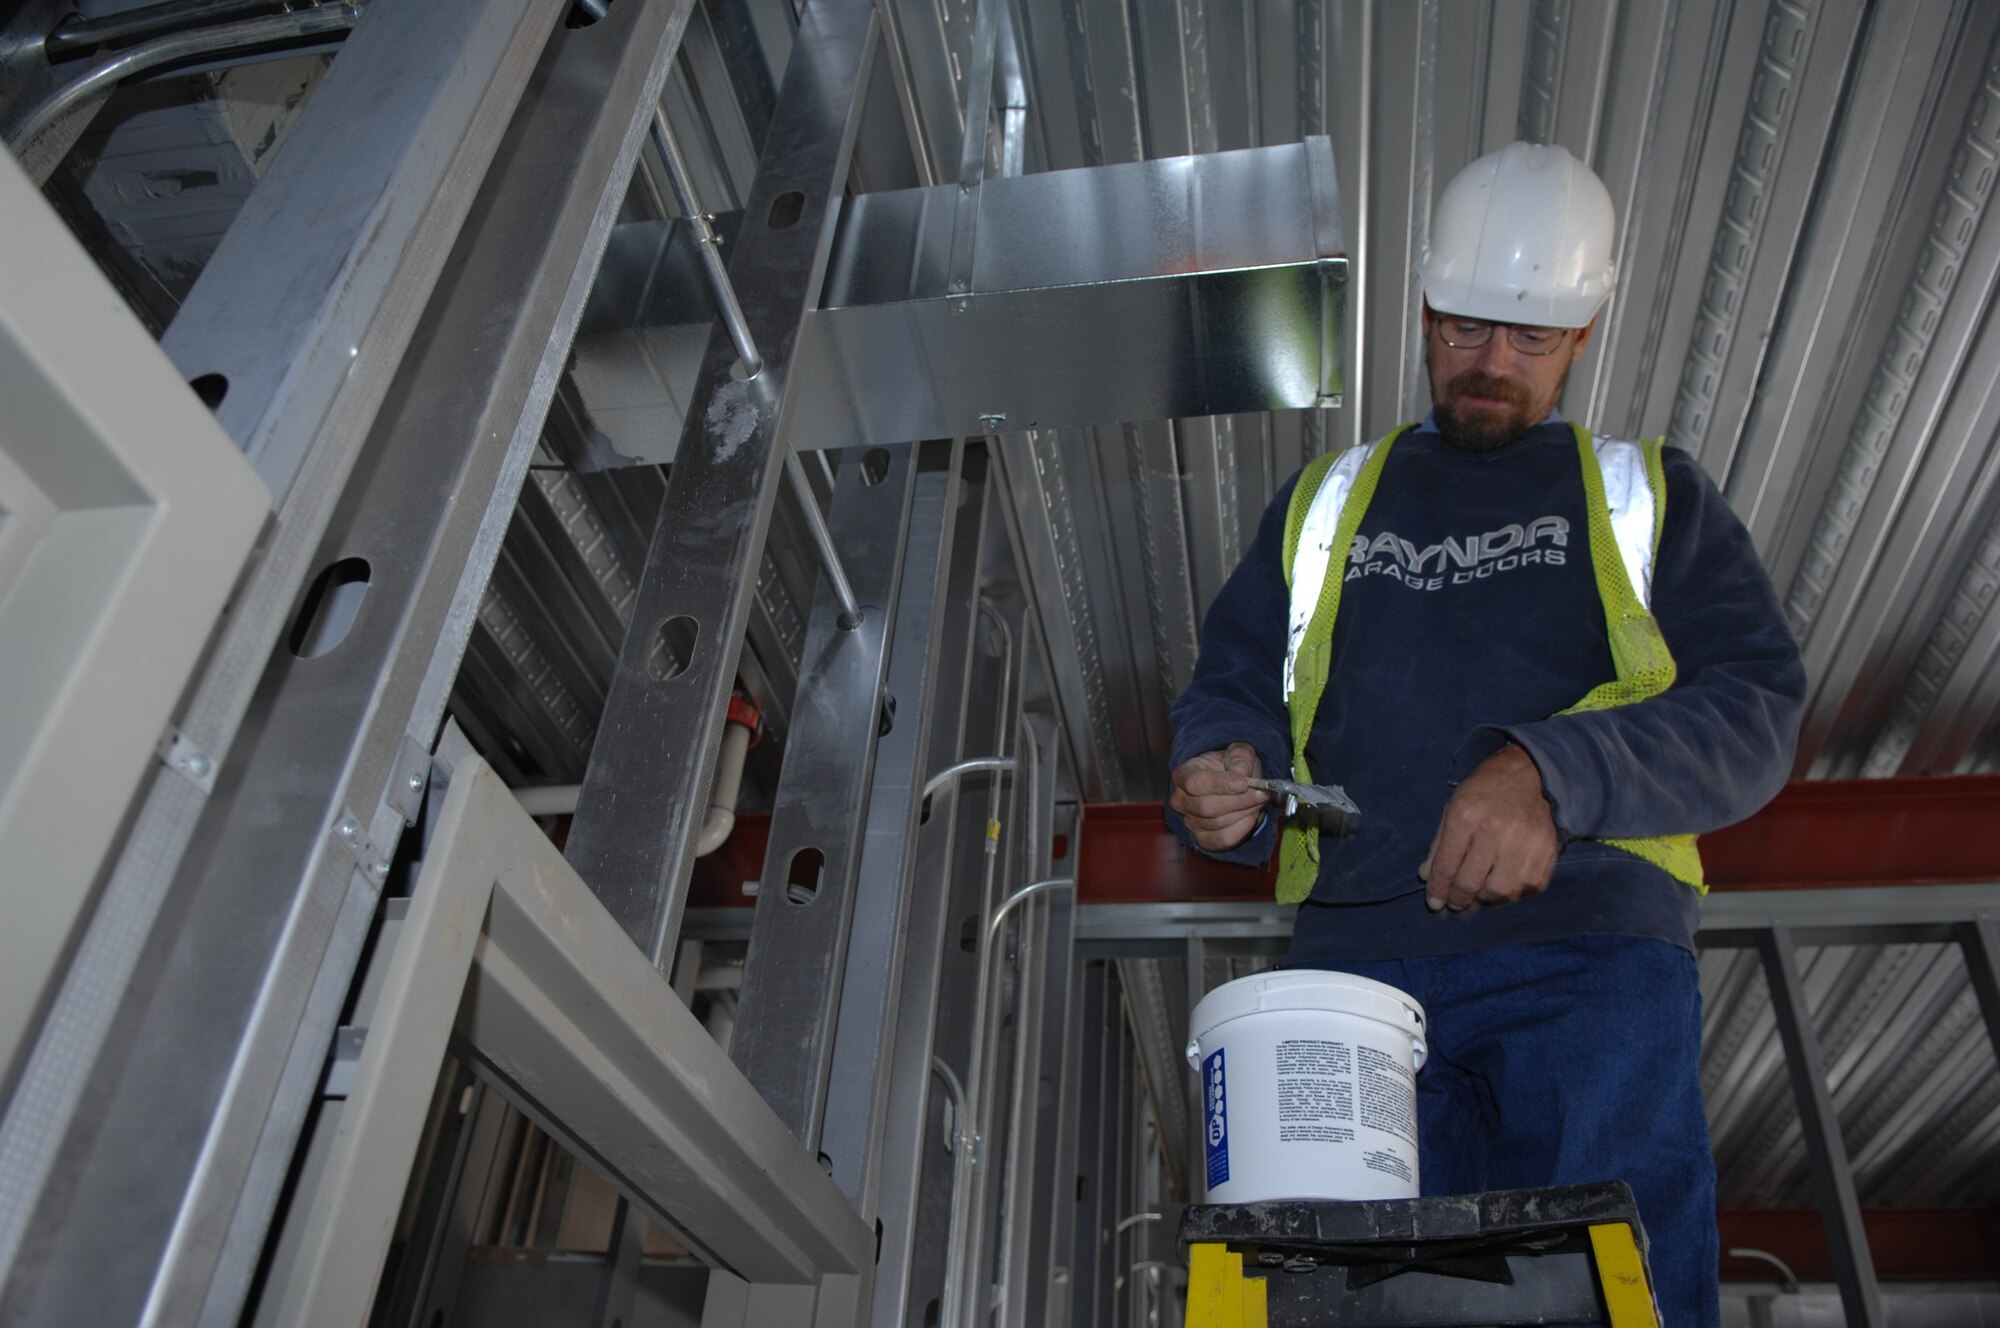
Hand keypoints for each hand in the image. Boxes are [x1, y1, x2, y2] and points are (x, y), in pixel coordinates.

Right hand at [1169, 743, 1266, 851]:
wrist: (1235, 786)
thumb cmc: (1232, 767)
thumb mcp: (1239, 752)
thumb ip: (1240, 756)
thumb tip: (1241, 770)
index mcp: (1183, 775)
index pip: (1195, 782)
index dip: (1219, 784)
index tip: (1244, 783)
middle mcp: (1180, 801)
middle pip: (1207, 807)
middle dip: (1239, 800)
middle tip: (1261, 793)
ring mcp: (1190, 822)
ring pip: (1217, 823)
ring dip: (1244, 812)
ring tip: (1259, 801)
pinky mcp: (1203, 839)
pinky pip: (1223, 840)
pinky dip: (1241, 830)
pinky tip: (1251, 817)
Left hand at [1419, 745, 1558, 912]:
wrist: (1532, 772)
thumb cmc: (1486, 790)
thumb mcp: (1454, 806)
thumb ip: (1439, 844)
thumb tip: (1426, 876)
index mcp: (1466, 815)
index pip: (1446, 865)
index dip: (1438, 890)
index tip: (1435, 903)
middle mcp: (1495, 829)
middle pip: (1471, 883)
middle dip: (1459, 900)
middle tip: (1456, 904)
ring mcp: (1524, 841)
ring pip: (1501, 891)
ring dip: (1487, 899)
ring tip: (1480, 894)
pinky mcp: (1547, 850)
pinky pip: (1529, 887)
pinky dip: (1515, 892)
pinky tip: (1504, 883)